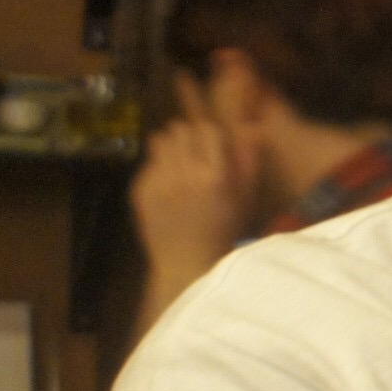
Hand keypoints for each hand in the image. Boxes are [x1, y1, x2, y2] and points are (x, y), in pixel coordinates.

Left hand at [131, 77, 257, 331]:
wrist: (186, 263)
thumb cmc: (223, 229)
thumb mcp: (245, 197)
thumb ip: (249, 160)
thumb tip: (251, 127)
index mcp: (215, 176)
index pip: (207, 129)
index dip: (208, 133)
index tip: (210, 142)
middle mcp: (186, 175)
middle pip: (181, 129)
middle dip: (188, 137)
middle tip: (194, 154)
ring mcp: (159, 183)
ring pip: (160, 140)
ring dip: (171, 147)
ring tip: (179, 167)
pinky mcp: (140, 190)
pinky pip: (148, 163)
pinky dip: (157, 169)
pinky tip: (167, 189)